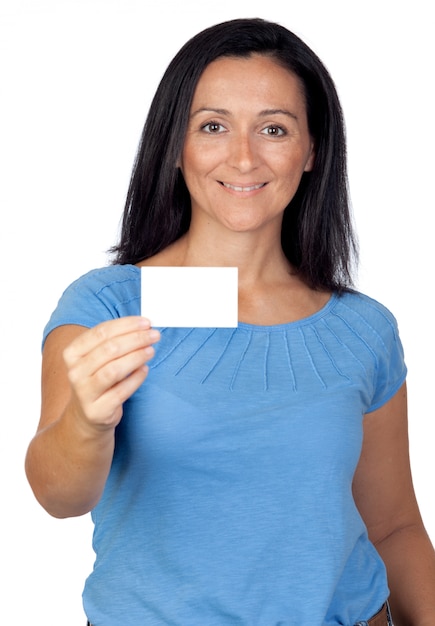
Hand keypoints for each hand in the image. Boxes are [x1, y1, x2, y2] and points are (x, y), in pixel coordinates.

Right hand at [63, 316, 159, 431]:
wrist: (87, 416)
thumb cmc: (98, 379)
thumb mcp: (97, 358)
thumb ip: (115, 341)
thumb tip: (143, 326)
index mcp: (72, 353)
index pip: (101, 332)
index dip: (126, 325)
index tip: (146, 322)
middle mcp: (75, 372)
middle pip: (110, 349)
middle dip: (136, 339)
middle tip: (154, 335)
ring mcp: (84, 393)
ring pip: (114, 370)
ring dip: (137, 357)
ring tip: (151, 351)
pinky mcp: (97, 410)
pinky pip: (121, 391)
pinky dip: (136, 379)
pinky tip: (145, 370)